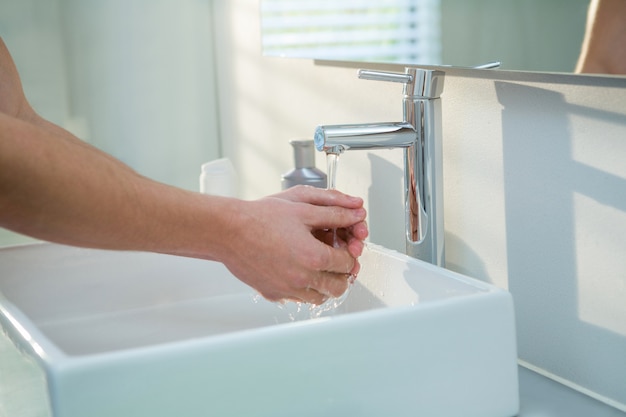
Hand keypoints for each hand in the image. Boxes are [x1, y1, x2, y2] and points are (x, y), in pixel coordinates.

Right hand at [219, 186, 367, 304]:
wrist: (228, 231)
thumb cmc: (261, 217)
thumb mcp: (303, 207)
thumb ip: (335, 212)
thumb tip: (357, 212)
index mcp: (314, 257)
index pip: (347, 264)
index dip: (350, 252)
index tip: (344, 246)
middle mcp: (302, 278)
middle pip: (338, 287)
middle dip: (342, 273)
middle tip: (337, 261)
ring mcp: (287, 290)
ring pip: (319, 298)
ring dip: (325, 284)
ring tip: (318, 267)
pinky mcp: (273, 294)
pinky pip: (297, 299)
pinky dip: (304, 289)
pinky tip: (298, 271)